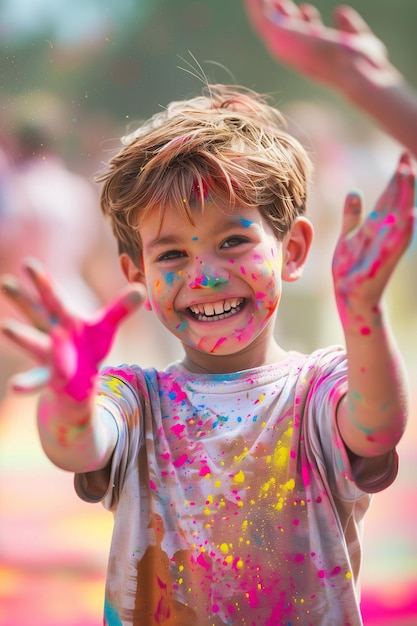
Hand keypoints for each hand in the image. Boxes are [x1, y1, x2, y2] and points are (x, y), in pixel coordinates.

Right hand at [1, 258, 145, 399]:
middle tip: (5, 283)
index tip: (28, 263)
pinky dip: (26, 383)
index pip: (53, 297)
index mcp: (64, 318)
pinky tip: (14, 387)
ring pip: (32, 343)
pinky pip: (36, 380)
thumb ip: (120, 309)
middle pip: (36, 313)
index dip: (42, 281)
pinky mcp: (50, 377)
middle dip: (22, 299)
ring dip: (20, 335)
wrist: (79, 381)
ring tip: (5, 327)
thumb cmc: (87, 347)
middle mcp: (50, 333)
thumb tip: (141, 289)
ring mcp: (47, 355)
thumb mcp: (104, 327)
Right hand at [244, 1, 392, 90]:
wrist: (356, 71)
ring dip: (260, 4)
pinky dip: (255, 3)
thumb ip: (349, 27)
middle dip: (279, 11)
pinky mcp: (278, 35)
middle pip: (282, 29)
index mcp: (313, 55)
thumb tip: (339, 11)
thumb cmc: (363, 63)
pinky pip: (261, 13)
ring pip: (265, 20)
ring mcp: (285, 45)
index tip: (306, 9)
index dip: (304, 21)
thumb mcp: (358, 39)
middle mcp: (296, 52)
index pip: (303, 37)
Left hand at [332, 152, 414, 322]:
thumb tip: (354, 191)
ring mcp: (386, 245)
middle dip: (402, 179)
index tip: (402, 157)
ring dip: (404, 195)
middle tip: (406, 157)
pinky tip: (411, 214)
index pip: (389, 196)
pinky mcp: (384, 260)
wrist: (349, 296)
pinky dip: (404, 228)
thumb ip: (352, 215)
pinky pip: (397, 243)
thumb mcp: (348, 236)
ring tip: (408, 173)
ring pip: (399, 215)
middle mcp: (385, 231)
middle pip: (396, 200)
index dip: (395, 177)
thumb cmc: (350, 269)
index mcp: (376, 225)